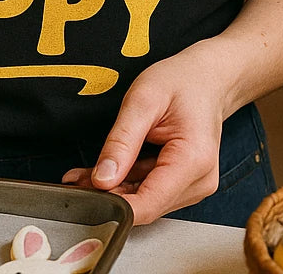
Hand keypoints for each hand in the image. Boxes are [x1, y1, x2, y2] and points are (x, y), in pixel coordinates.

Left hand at [62, 48, 228, 223]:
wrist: (207, 77)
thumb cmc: (181, 81)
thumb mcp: (143, 100)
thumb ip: (121, 141)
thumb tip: (102, 179)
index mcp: (193, 160)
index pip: (149, 204)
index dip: (114, 205)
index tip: (84, 196)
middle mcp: (199, 180)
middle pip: (146, 205)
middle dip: (109, 196)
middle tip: (75, 180)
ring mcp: (195, 184)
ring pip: (146, 201)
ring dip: (115, 190)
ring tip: (83, 174)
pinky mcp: (186, 182)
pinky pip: (152, 190)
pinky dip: (127, 182)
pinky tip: (105, 171)